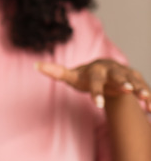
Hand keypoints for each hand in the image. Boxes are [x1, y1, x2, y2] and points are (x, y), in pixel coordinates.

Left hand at [36, 59, 150, 112]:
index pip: (95, 80)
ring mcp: (127, 74)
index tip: (96, 104)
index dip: (96, 91)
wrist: (105, 70)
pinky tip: (150, 109)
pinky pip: (146, 88)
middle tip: (128, 90)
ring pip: (135, 80)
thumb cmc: (86, 76)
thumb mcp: (72, 75)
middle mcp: (113, 70)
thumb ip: (56, 71)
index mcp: (96, 69)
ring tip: (143, 99)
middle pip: (118, 75)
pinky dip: (149, 97)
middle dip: (122, 82)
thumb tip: (36, 65)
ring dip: (140, 88)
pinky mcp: (137, 80)